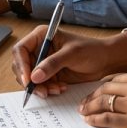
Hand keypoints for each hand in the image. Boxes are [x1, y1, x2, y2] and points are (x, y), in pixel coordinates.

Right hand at [11, 27, 126, 97]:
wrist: (105, 61)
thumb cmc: (91, 50)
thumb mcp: (71, 54)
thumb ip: (52, 64)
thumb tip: (34, 76)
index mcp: (41, 36)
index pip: (21, 50)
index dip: (21, 65)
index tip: (28, 80)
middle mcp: (39, 48)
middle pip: (22, 66)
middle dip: (30, 80)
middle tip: (42, 91)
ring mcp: (43, 62)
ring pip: (30, 78)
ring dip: (40, 87)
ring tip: (55, 90)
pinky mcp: (49, 74)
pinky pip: (41, 85)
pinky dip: (48, 89)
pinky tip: (60, 89)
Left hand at [78, 73, 126, 127]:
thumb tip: (123, 94)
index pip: (115, 78)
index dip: (101, 86)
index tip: (94, 92)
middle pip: (106, 88)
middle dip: (91, 96)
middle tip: (83, 103)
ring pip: (103, 102)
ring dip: (90, 107)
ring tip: (83, 112)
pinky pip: (107, 119)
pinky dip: (95, 119)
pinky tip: (90, 121)